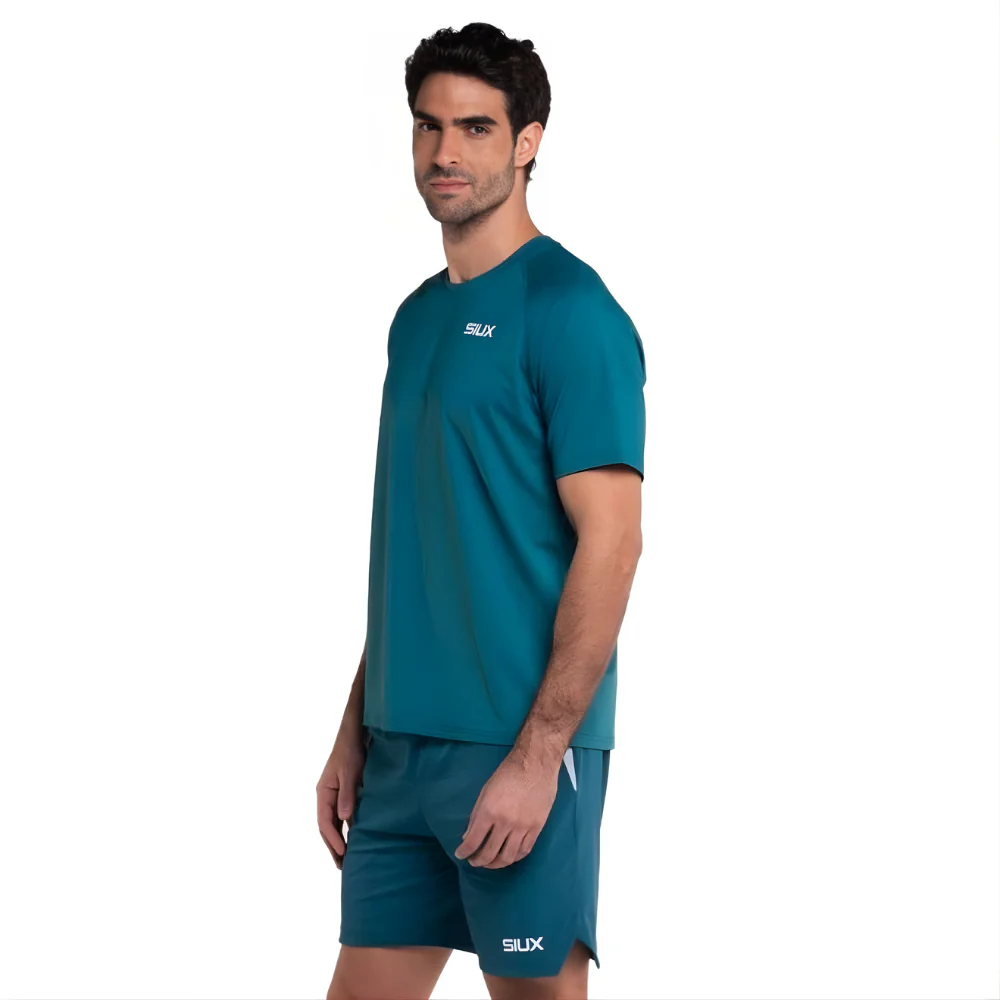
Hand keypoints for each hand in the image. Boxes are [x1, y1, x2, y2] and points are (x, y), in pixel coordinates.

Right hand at [317, 725, 367, 870]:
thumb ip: (347, 794)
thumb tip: (344, 818)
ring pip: (332, 823)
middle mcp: (325, 796)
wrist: (355, 734)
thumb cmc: (351, 751)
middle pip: (326, 826)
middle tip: (341, 866)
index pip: (325, 821)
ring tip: (344, 859)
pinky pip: (340, 816)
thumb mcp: (350, 772)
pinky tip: (351, 839)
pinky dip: (344, 829)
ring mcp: (333, 795)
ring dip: (337, 841)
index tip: (342, 853)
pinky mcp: (343, 794)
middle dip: (332, 846)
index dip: (333, 839)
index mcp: (323, 792)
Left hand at [454, 749, 559, 869]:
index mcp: (489, 811)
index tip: (460, 855)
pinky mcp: (537, 827)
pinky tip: (508, 857)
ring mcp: (523, 827)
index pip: (474, 841)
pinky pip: (525, 850)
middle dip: (478, 861)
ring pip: (508, 857)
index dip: (464, 852)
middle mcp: (505, 822)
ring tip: (489, 863)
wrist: (535, 763)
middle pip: (490, 853)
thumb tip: (467, 837)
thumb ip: (476, 815)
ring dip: (496, 864)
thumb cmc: (507, 773)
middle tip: (474, 861)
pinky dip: (514, 858)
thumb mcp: (485, 791)